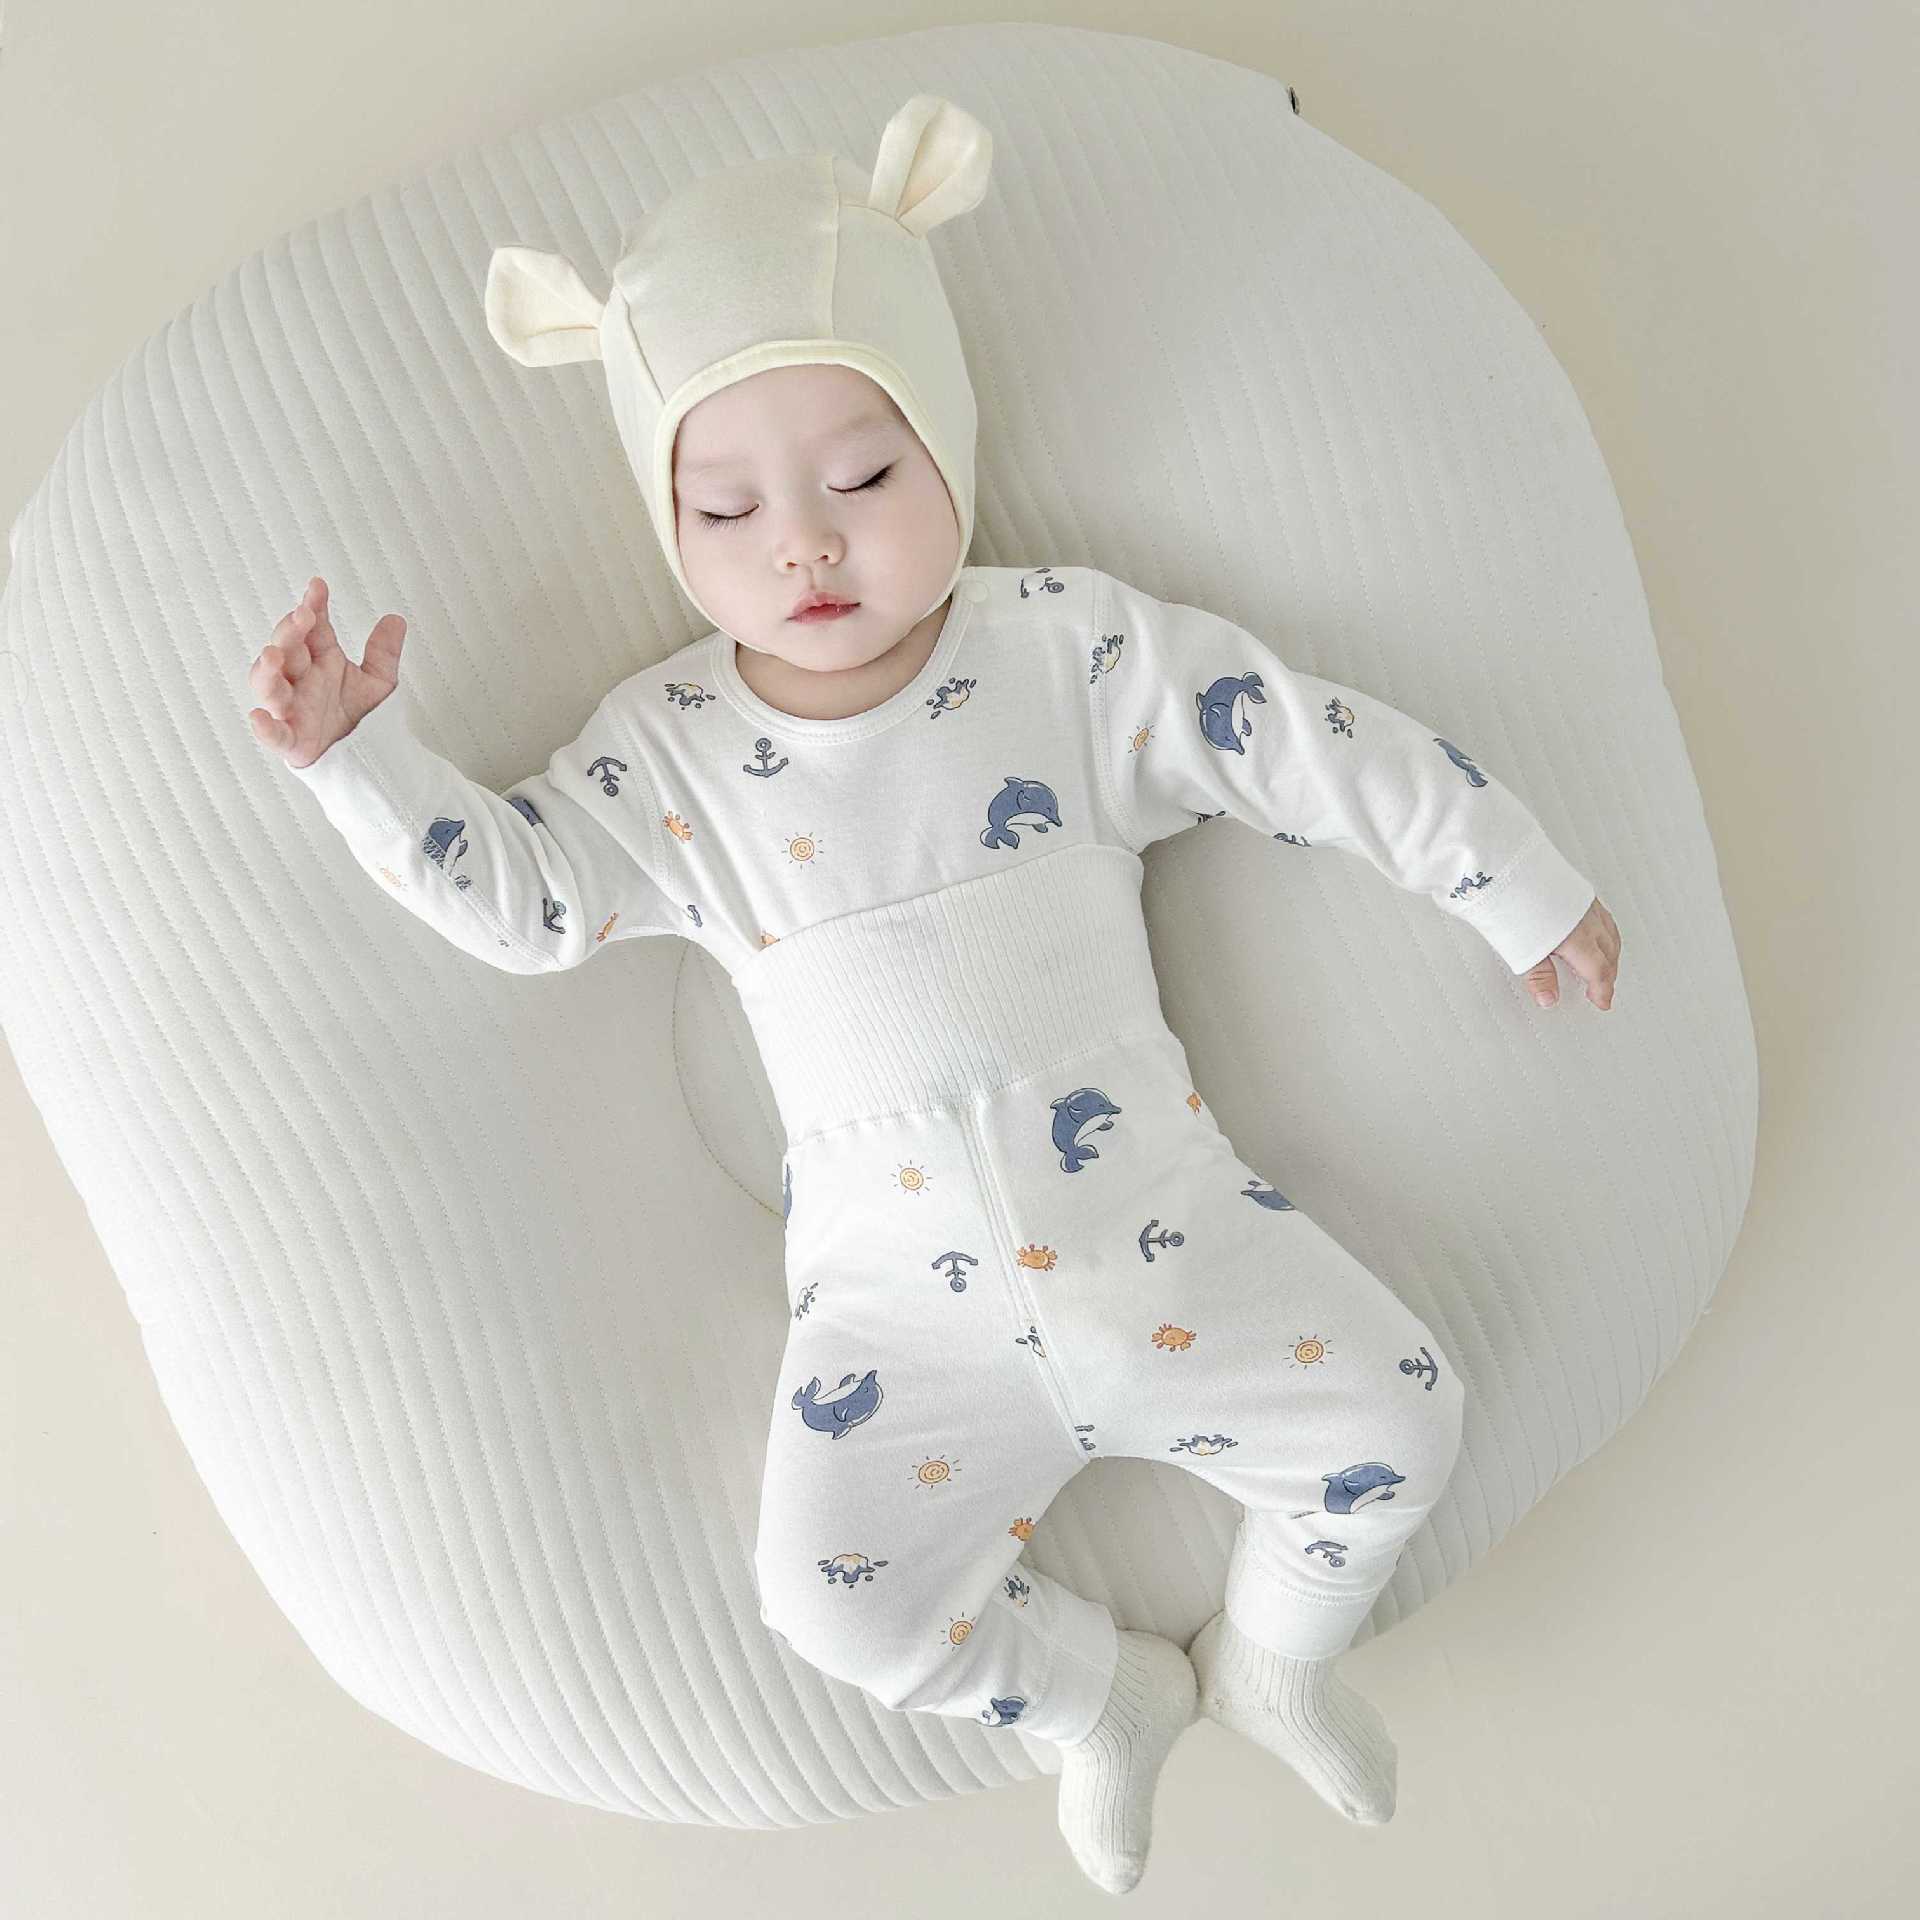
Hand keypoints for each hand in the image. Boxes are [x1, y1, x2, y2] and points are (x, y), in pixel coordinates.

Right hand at [246, 575, 406, 768]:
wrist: (367, 758)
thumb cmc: (360, 717)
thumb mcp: (379, 682)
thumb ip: (383, 653)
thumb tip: (396, 619)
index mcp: (320, 661)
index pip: (312, 628)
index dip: (313, 607)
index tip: (318, 587)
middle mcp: (301, 681)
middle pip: (287, 651)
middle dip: (290, 631)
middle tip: (302, 616)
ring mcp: (293, 710)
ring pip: (270, 686)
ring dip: (268, 670)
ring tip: (273, 654)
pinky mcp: (293, 742)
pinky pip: (275, 735)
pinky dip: (265, 728)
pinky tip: (258, 717)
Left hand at [1522, 896, 1618, 1010]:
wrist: (1509, 864)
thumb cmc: (1513, 902)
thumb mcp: (1523, 950)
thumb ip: (1539, 975)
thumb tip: (1548, 998)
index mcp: (1578, 939)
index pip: (1598, 971)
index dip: (1602, 990)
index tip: (1602, 1002)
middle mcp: (1587, 921)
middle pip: (1609, 954)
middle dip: (1608, 974)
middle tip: (1602, 989)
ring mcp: (1585, 903)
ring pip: (1610, 933)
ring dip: (1611, 953)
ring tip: (1605, 964)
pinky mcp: (1579, 889)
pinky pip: (1603, 916)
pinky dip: (1606, 931)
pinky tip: (1595, 930)